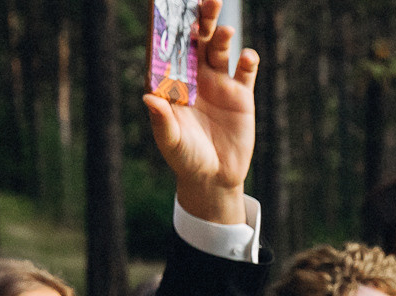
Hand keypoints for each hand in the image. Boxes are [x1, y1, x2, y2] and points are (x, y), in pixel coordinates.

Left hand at [140, 0, 257, 224]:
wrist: (215, 178)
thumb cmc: (185, 159)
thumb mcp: (171, 141)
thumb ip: (162, 120)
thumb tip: (148, 96)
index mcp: (173, 81)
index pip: (169, 48)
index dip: (169, 27)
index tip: (167, 6)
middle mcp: (195, 76)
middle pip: (197, 40)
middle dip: (201, 20)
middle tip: (206, 1)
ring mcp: (219, 83)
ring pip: (219, 50)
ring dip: (222, 36)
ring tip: (225, 30)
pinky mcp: (241, 96)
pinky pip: (245, 72)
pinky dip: (247, 61)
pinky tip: (247, 56)